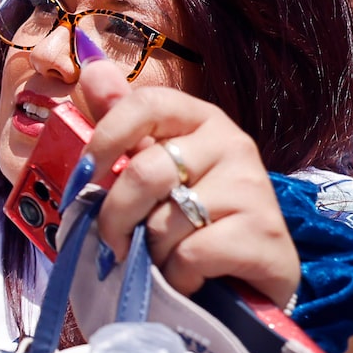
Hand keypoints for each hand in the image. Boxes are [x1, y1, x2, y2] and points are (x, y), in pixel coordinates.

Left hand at [77, 62, 299, 307]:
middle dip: (116, 218)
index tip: (87, 176)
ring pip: (166, 221)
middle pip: (146, 172)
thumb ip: (124, 123)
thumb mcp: (155, 172)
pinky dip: (178, 277)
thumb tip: (91, 67)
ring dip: (151, 255)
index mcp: (202, 120)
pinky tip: (194, 279)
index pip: (146, 104)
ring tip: (167, 261)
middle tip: (114, 244)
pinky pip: (191, 255)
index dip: (106, 139)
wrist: (250, 286)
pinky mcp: (265, 233)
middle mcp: (233, 143)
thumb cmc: (192, 225)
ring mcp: (253, 187)